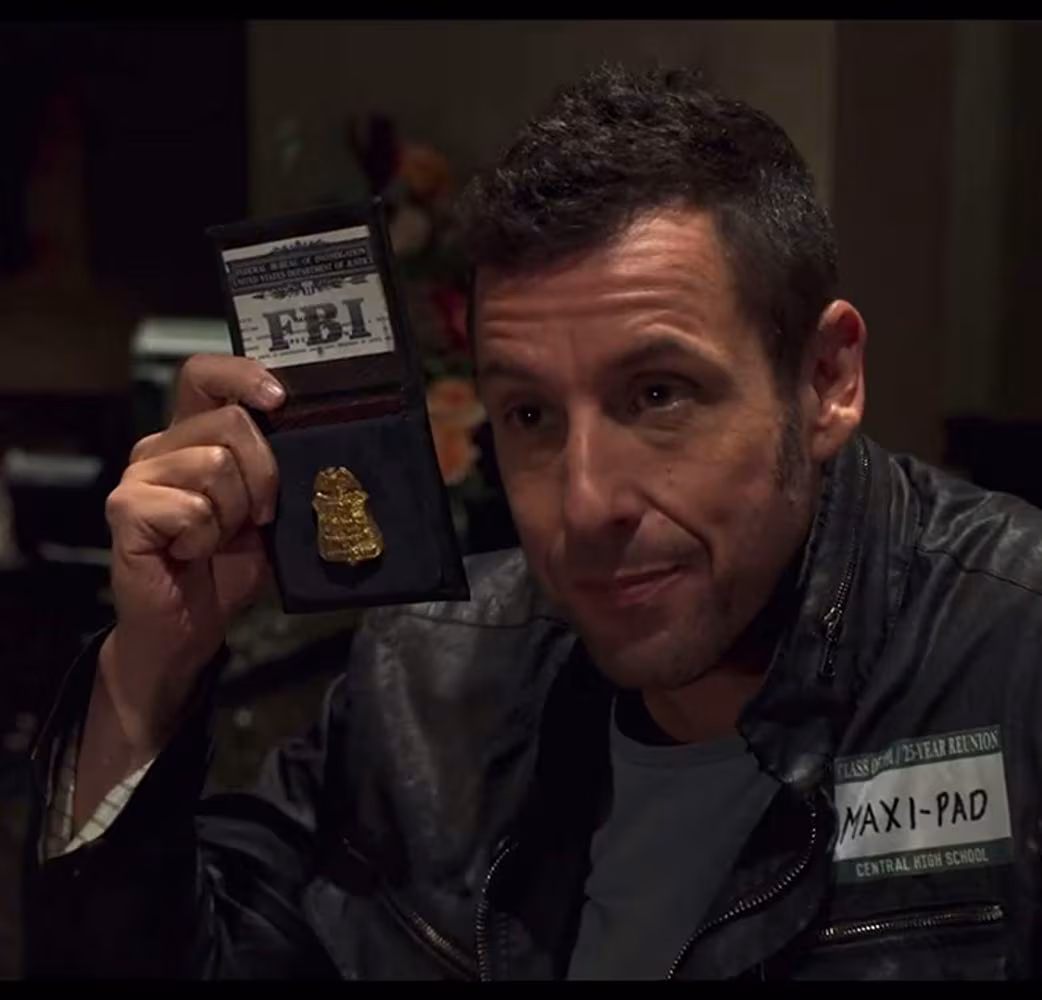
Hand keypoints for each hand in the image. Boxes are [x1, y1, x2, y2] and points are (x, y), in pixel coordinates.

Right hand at [99, 354, 285, 751]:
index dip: (242, 374)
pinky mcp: (125, 509)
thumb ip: (276, 470)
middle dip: (263, 474)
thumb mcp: (266, 511)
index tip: (280, 399)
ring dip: (232, 514)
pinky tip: (190, 554)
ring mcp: (138, 475)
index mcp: (193, 436)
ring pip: (215, 464)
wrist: (189, 628)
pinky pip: (191, 507)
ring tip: (217, 539)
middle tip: (256, 517)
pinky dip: (205, 538)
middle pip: (230, 422)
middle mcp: (160, 445)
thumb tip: (312, 436)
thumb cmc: (227, 567)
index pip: (205, 374)